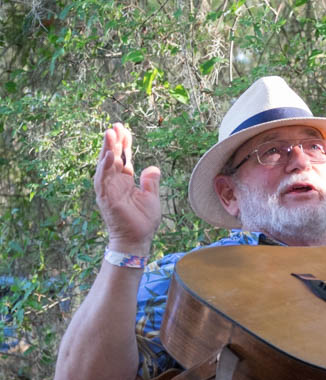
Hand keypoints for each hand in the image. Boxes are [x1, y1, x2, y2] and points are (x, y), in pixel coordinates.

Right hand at [94, 123, 160, 254]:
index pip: (124, 158)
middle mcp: (115, 183)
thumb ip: (151, 182)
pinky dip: (105, 167)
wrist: (137, 239)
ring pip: (105, 165)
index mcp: (126, 181)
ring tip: (110, 134)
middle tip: (115, 125)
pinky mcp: (105, 198)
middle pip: (113, 157)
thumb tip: (152, 168)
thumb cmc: (143, 221)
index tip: (124, 129)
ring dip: (107, 149)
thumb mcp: (152, 197)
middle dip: (114, 141)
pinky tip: (109, 155)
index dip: (124, 144)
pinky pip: (102, 180)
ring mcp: (109, 189)